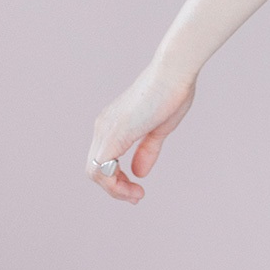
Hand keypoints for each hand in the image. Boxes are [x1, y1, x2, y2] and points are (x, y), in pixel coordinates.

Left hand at [86, 62, 198, 202]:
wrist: (175, 72)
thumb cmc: (172, 92)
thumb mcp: (159, 128)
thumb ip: (147, 150)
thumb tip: (138, 172)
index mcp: (113, 123)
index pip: (104, 160)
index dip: (117, 180)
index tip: (138, 189)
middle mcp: (103, 126)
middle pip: (96, 168)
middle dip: (115, 188)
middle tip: (137, 197)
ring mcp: (106, 129)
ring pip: (94, 172)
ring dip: (114, 190)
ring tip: (135, 196)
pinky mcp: (114, 134)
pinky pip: (101, 169)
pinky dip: (113, 185)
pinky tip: (132, 189)